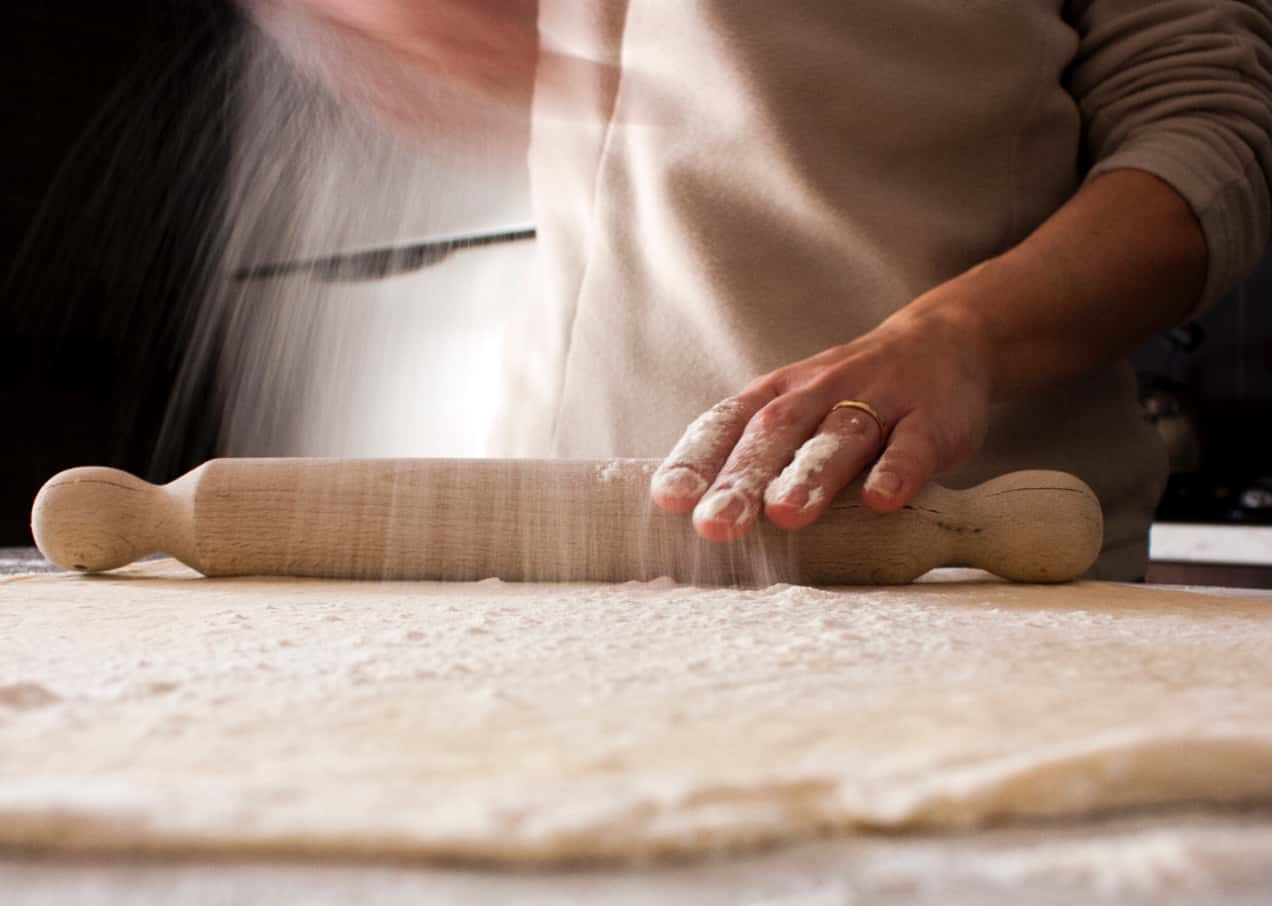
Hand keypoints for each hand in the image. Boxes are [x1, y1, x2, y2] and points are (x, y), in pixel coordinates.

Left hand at [650, 300, 993, 541]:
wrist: (944, 342)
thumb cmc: (850, 396)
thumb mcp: (796, 412)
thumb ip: (754, 455)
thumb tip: (693, 517)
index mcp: (777, 394)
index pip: (727, 424)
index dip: (697, 460)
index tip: (670, 500)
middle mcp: (819, 392)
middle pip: (775, 432)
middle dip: (742, 478)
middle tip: (716, 523)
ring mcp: (877, 400)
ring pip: (840, 436)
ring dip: (811, 475)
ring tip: (785, 515)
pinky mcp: (930, 418)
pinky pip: (912, 444)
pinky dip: (897, 471)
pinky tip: (881, 501)